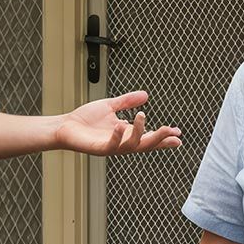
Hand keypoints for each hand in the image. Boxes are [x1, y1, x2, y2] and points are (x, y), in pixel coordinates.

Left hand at [54, 90, 182, 155]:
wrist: (64, 126)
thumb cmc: (85, 119)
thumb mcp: (110, 106)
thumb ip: (127, 101)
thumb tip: (146, 95)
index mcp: (126, 134)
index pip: (149, 137)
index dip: (164, 137)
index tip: (178, 134)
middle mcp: (121, 143)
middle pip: (146, 145)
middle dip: (160, 139)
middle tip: (172, 132)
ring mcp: (111, 147)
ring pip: (132, 146)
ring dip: (139, 132)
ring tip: (141, 116)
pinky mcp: (98, 148)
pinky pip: (112, 146)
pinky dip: (118, 137)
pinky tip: (120, 126)